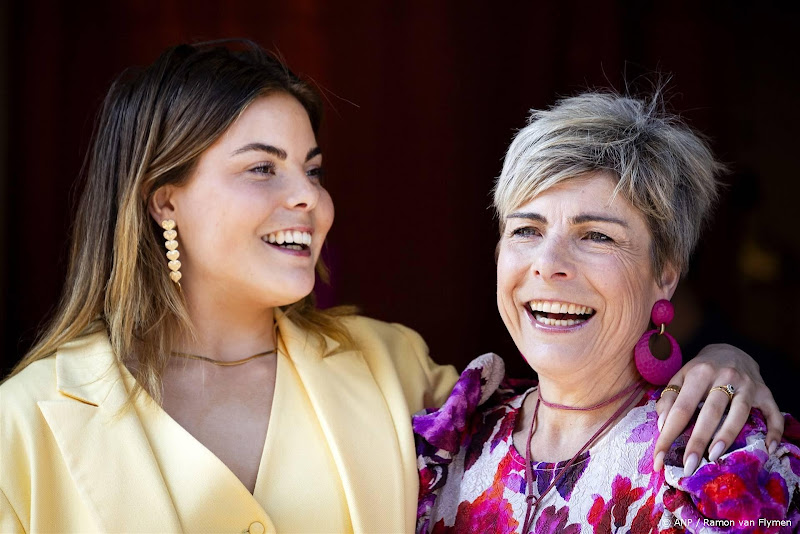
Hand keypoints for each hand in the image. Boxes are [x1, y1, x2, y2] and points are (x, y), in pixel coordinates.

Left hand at [652, 343, 782, 473]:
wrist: (731, 350)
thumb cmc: (701, 370)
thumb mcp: (680, 377)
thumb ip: (669, 398)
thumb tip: (663, 425)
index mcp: (699, 373)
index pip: (680, 408)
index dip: (668, 434)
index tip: (658, 458)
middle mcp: (724, 377)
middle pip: (710, 412)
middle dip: (698, 440)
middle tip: (688, 465)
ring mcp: (747, 385)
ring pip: (739, 412)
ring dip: (727, 435)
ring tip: (714, 457)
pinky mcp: (765, 393)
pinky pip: (773, 413)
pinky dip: (774, 431)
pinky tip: (769, 448)